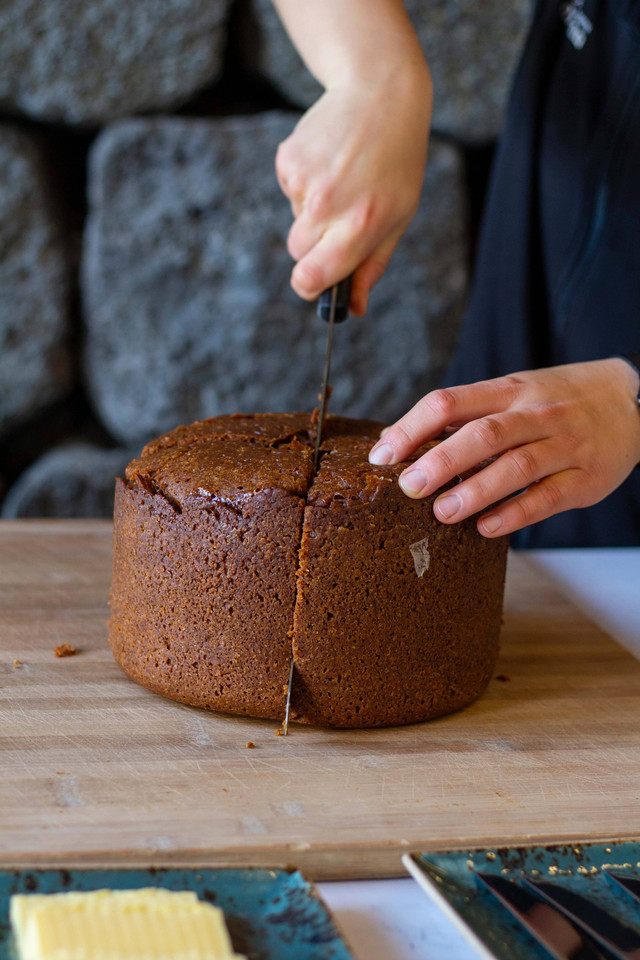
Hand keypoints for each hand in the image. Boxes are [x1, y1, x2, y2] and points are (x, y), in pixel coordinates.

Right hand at [275, 68, 430, 315]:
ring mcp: (305, 181)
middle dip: (313, 247)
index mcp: (360, 226)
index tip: (314, 284)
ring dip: (312, 211)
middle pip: (298, 254)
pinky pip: (289, 190)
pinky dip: (305, 182)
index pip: (310, 277)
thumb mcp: (397, 218)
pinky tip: (329, 161)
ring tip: (342, 179)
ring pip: (294, 221)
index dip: (309, 286)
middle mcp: (329, 205)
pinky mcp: (288, 159)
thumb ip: (371, 267)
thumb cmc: (396, 164)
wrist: (381, 94)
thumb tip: (353, 309)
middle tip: (340, 220)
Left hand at [368, 359, 639, 536]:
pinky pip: (548, 497)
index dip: (412, 428)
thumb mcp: (513, 392)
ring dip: (475, 491)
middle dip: (441, 461)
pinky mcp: (586, 478)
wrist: (632, 398)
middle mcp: (535, 414)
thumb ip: (463, 415)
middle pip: (483, 434)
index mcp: (508, 391)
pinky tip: (486, 527)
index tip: (383, 455)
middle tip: (410, 487)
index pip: (450, 402)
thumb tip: (398, 439)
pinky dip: (515, 513)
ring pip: (517, 467)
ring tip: (442, 512)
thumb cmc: (556, 399)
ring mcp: (564, 445)